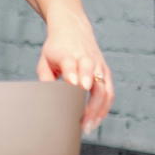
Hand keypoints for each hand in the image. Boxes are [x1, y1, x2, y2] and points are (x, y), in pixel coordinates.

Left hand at [36, 12, 113, 134]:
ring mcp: (98, 65)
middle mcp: (86, 58)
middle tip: (82, 119)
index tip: (74, 86)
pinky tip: (95, 120)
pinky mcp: (105, 71)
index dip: (73, 73)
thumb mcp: (45, 59)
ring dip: (98, 109)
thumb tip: (48, 98)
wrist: (72, 28)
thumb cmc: (56, 49)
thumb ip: (45, 77)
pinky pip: (109, 92)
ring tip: (88, 126)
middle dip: (90, 99)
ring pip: (104, 88)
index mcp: (67, 53)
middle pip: (92, 77)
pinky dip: (104, 108)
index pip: (71, 62)